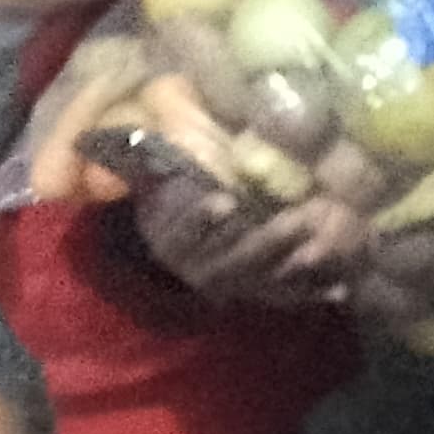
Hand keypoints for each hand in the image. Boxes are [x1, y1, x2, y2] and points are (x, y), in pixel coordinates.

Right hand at [134, 180, 366, 307]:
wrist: (185, 248)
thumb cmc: (174, 199)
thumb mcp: (152, 182)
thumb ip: (140, 163)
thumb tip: (92, 136)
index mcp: (169, 241)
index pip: (182, 233)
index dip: (202, 219)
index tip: (227, 201)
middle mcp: (198, 269)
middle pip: (231, 261)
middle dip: (265, 242)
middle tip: (299, 219)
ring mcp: (232, 285)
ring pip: (262, 280)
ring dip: (294, 267)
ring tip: (323, 248)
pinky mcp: (259, 293)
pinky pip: (287, 297)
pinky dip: (313, 293)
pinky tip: (340, 287)